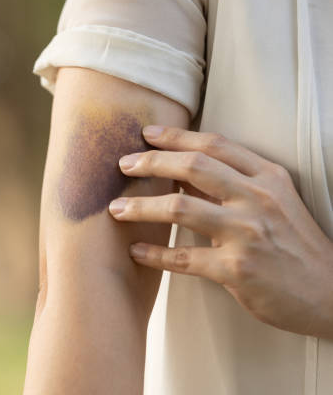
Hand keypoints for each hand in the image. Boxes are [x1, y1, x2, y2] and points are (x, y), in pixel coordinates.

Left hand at [108, 125, 332, 338]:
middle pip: (192, 167)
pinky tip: (135, 251)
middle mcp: (257, 199)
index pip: (214, 145)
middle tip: (123, 165)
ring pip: (179, 208)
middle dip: (150, 162)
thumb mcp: (276, 200)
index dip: (175, 136)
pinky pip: (182, 258)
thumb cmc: (295, 243)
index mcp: (267, 177)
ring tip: (115, 209)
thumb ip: (235, 181)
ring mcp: (246, 234)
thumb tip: (181, 169)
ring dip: (140, 207)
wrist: (330, 292)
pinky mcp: (236, 269)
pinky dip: (153, 254)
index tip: (146, 134)